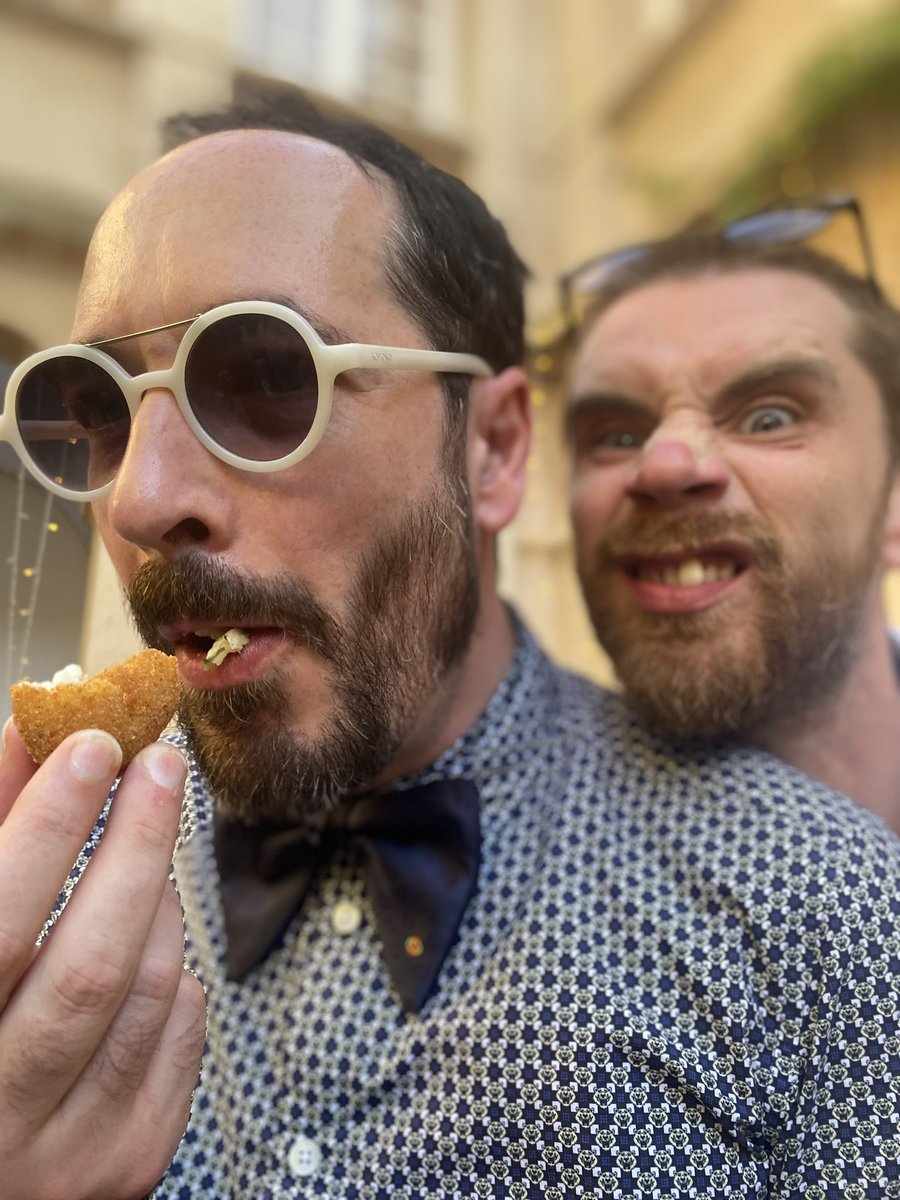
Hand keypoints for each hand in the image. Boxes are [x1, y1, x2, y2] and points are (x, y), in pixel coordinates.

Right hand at [0, 721, 205, 1199]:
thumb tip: (38, 729)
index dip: (47, 826)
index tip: (91, 744)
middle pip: (92, 962)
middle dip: (136, 844)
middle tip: (161, 763)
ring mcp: (68, 1153)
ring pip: (149, 990)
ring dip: (157, 898)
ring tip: (144, 848)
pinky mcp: (130, 1160)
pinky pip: (179, 1028)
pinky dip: (172, 964)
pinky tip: (144, 936)